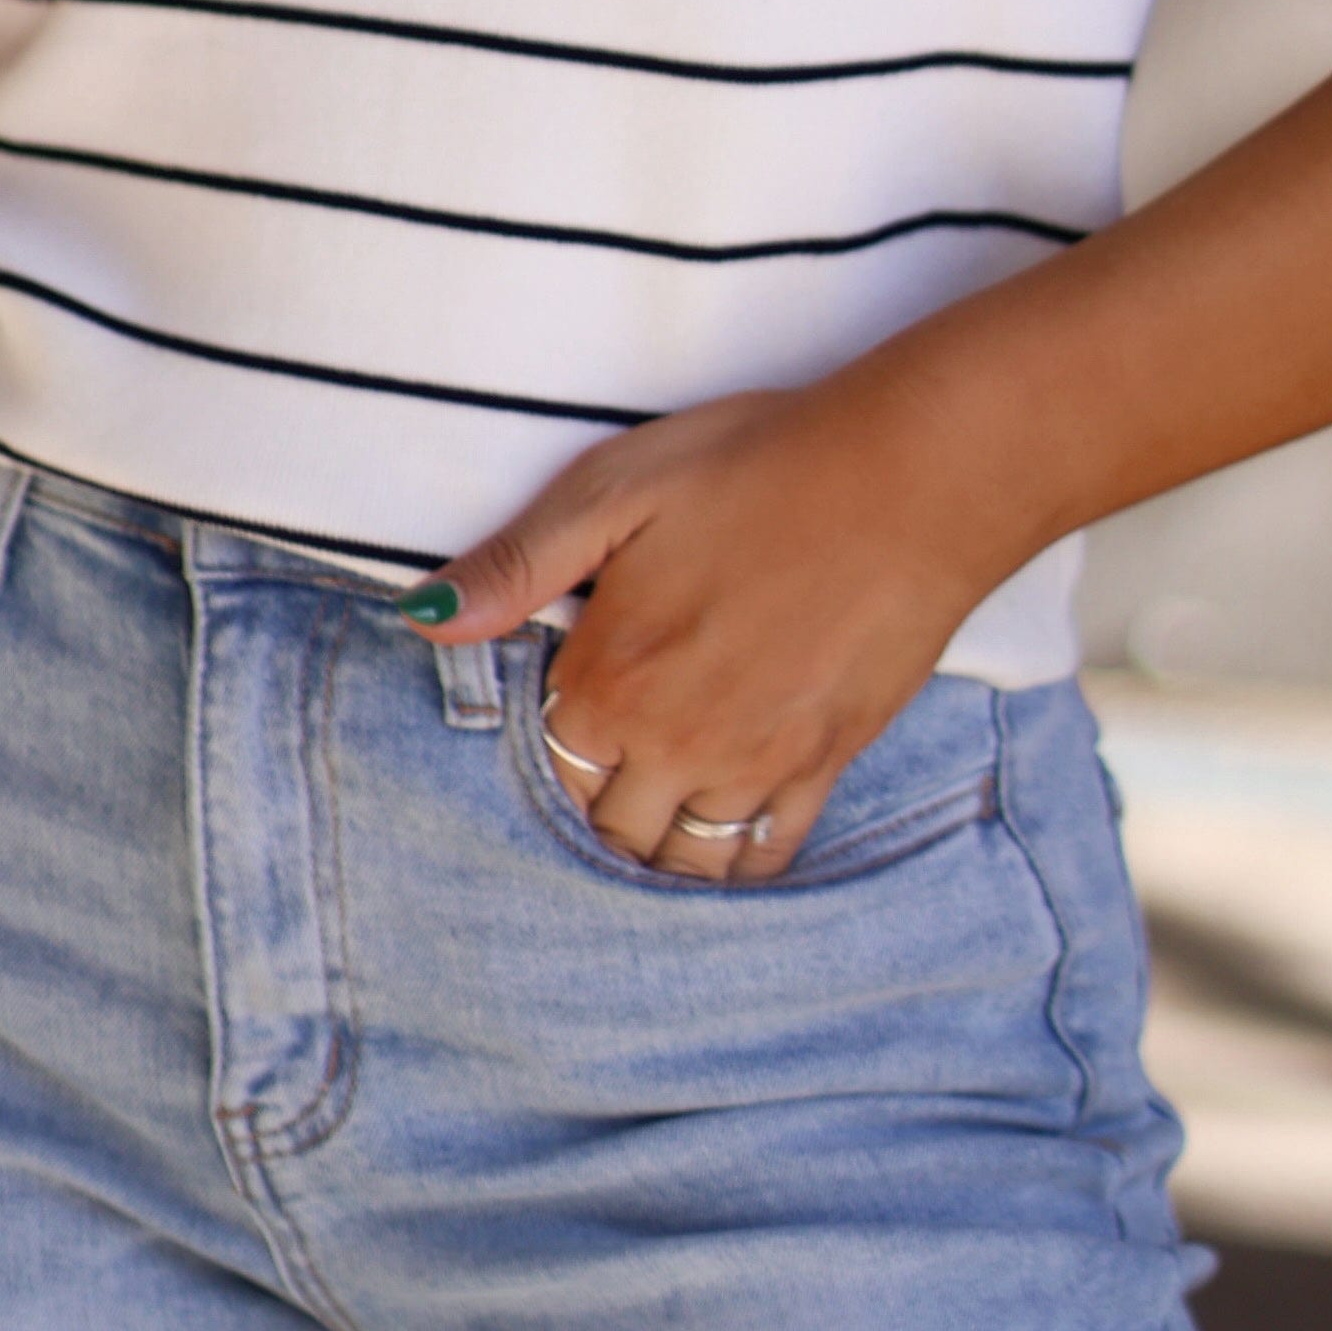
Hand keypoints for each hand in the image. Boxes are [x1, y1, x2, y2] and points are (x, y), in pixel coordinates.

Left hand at [419, 374, 1007, 880]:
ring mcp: (754, 764)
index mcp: (610, 680)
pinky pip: (764, 855)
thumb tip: (421, 615)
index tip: (552, 734)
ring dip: (655, 853)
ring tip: (648, 824)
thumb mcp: (617, 488)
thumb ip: (517, 563)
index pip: (546, 767)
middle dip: (593, 818)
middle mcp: (674, 743)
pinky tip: (721, 843)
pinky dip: (734, 865)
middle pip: (606, 832)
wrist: (911, 478)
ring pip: (681, 861)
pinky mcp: (824, 764)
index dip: (541, 755)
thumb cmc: (758, 465)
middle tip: (597, 789)